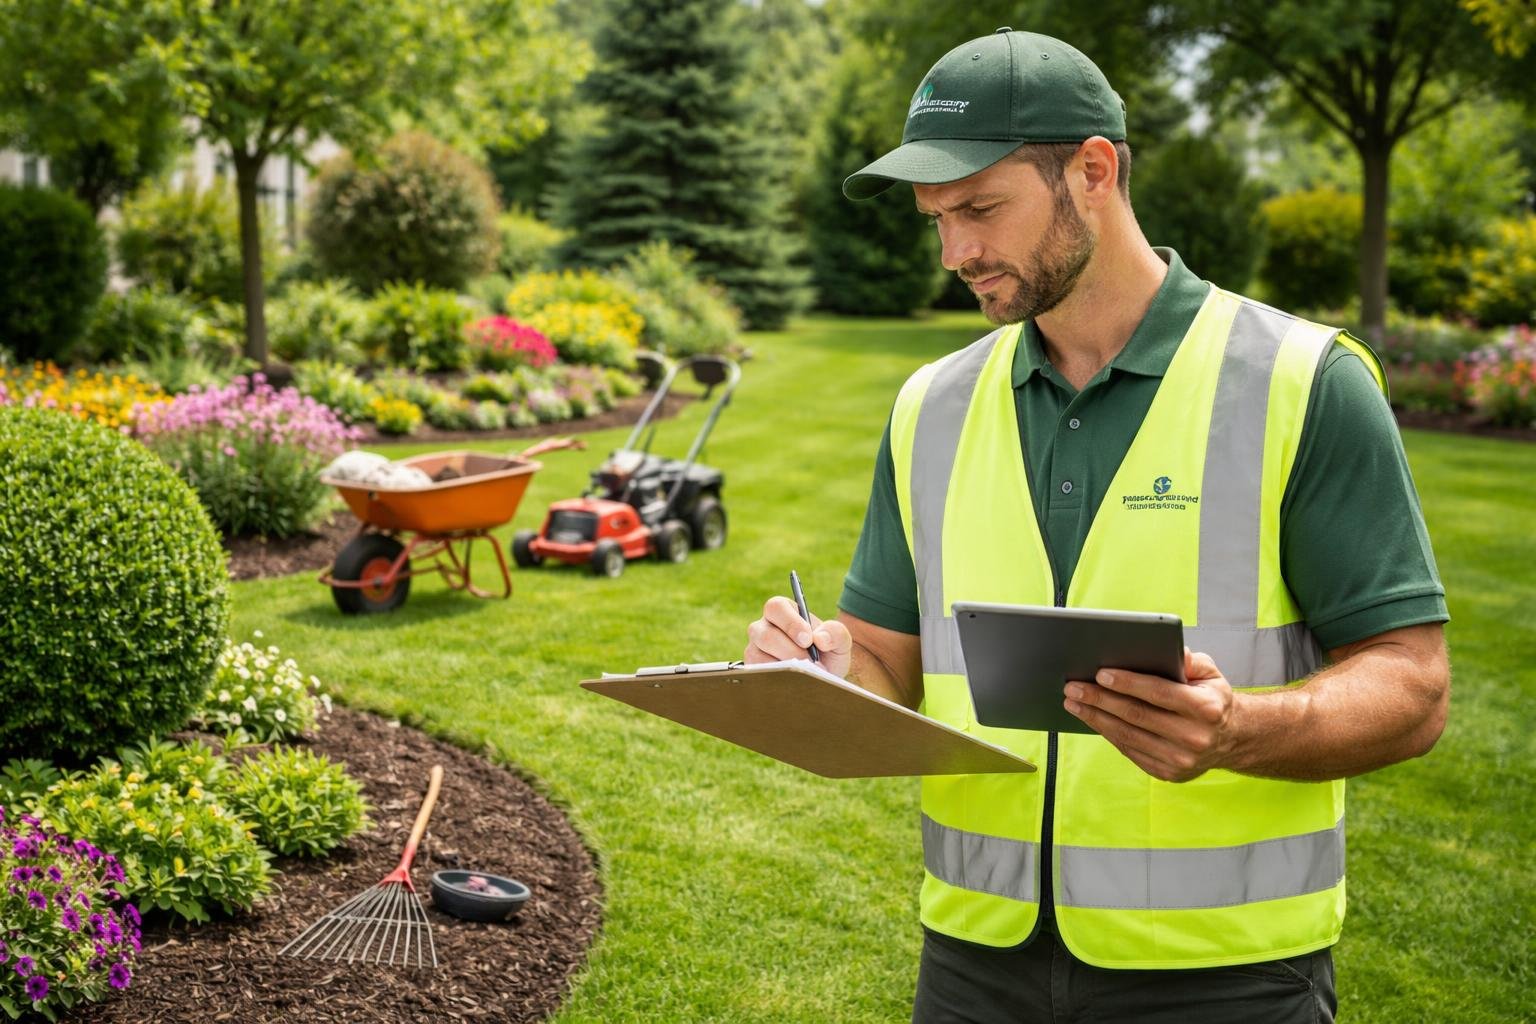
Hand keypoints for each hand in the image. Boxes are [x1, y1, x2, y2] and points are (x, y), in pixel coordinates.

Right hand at [744, 596, 852, 677]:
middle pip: (766, 635)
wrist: (823, 676)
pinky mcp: (753, 668)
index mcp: (782, 611)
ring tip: (806, 675)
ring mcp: (754, 648)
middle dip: (791, 651)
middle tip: (811, 663)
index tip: (808, 640)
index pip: (776, 607)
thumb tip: (820, 638)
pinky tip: (793, 683)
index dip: (790, 623)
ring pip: (758, 655)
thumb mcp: (840, 641)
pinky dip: (777, 679)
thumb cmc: (828, 653)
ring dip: (784, 667)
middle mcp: (763, 627)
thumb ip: (836, 633)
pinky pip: (758, 674)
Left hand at [1062, 649, 1236, 781]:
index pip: (1159, 693)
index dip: (1128, 683)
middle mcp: (1195, 737)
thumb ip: (1192, 661)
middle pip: (1136, 715)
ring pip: (1127, 736)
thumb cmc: (1212, 699)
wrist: (1230, 739)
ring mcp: (1181, 760)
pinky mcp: (1167, 773)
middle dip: (1100, 699)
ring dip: (1095, 718)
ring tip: (1073, 702)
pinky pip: (1129, 750)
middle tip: (1073, 687)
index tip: (1100, 673)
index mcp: (1207, 709)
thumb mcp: (1210, 674)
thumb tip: (1172, 651)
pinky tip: (1091, 718)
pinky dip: (1107, 733)